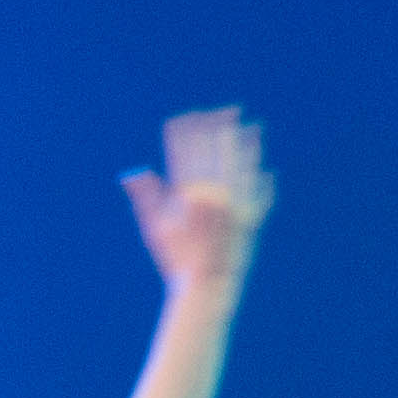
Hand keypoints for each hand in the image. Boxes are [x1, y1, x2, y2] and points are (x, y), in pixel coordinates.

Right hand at [122, 107, 271, 289]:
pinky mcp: (251, 217)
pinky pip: (258, 192)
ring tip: (250, 127)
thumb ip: (147, 197)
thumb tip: (133, 173)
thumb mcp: (155, 228)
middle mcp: (214, 195)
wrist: (205, 288)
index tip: (186, 116)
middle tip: (226, 110)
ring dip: (246, 145)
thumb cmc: (176, 261)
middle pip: (217, 152)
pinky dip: (261, 179)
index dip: (185, 133)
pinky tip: (264, 168)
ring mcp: (235, 205)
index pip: (185, 154)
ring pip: (242, 166)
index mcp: (188, 195)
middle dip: (219, 129)